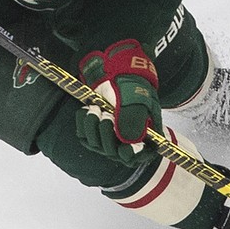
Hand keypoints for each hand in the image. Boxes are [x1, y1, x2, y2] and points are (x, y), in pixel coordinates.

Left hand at [76, 40, 162, 164]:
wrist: (115, 72)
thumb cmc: (132, 86)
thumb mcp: (138, 100)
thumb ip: (134, 120)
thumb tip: (128, 142)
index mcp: (145, 136)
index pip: (138, 156)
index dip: (130, 154)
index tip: (123, 147)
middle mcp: (127, 141)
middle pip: (113, 152)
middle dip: (106, 133)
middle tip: (106, 114)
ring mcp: (109, 137)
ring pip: (96, 145)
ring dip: (93, 126)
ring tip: (96, 108)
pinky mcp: (93, 131)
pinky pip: (84, 136)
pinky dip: (83, 123)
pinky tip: (87, 110)